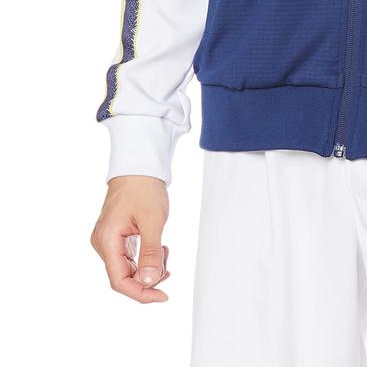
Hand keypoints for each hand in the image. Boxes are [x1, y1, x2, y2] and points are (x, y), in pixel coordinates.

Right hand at [91, 175, 170, 302]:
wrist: (139, 166)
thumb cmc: (144, 188)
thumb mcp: (152, 221)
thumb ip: (150, 253)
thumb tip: (148, 282)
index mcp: (107, 241)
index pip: (119, 281)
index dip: (140, 293)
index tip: (162, 296)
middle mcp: (103, 243)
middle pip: (123, 277)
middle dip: (147, 278)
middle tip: (168, 268)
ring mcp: (108, 240)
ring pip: (127, 268)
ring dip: (148, 267)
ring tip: (164, 251)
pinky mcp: (116, 236)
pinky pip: (129, 257)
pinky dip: (145, 257)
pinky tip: (159, 248)